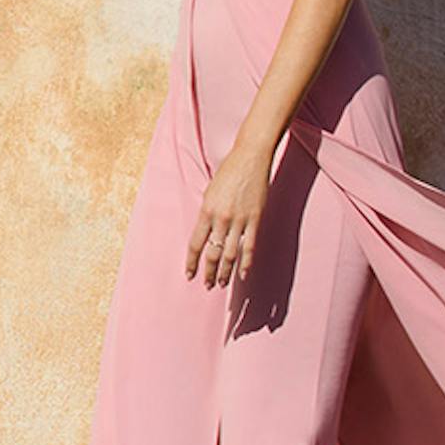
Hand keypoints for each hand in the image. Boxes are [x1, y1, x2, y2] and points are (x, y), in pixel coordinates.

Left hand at [185, 139, 273, 286]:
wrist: (250, 158)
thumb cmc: (228, 172)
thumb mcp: (209, 192)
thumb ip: (207, 214)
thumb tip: (207, 233)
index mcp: (206, 211)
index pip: (195, 244)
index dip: (191, 262)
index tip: (189, 274)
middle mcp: (221, 219)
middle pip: (212, 253)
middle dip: (209, 272)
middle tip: (207, 285)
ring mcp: (239, 220)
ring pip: (230, 254)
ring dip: (226, 272)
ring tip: (222, 284)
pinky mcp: (255, 219)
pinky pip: (249, 246)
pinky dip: (246, 262)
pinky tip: (243, 274)